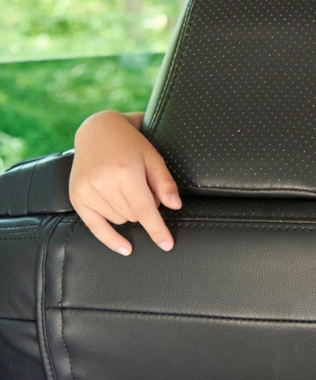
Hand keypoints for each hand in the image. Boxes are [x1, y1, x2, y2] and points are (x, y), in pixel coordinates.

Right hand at [68, 111, 181, 255]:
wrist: (97, 131)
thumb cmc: (131, 143)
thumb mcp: (154, 157)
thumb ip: (165, 183)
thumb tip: (175, 207)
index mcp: (125, 173)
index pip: (145, 210)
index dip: (157, 230)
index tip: (167, 245)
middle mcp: (102, 183)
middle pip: (134, 215)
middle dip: (145, 207)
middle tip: (142, 186)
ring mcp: (86, 191)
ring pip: (120, 220)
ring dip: (129, 212)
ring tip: (126, 188)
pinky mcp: (77, 197)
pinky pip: (96, 227)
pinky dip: (111, 238)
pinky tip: (125, 248)